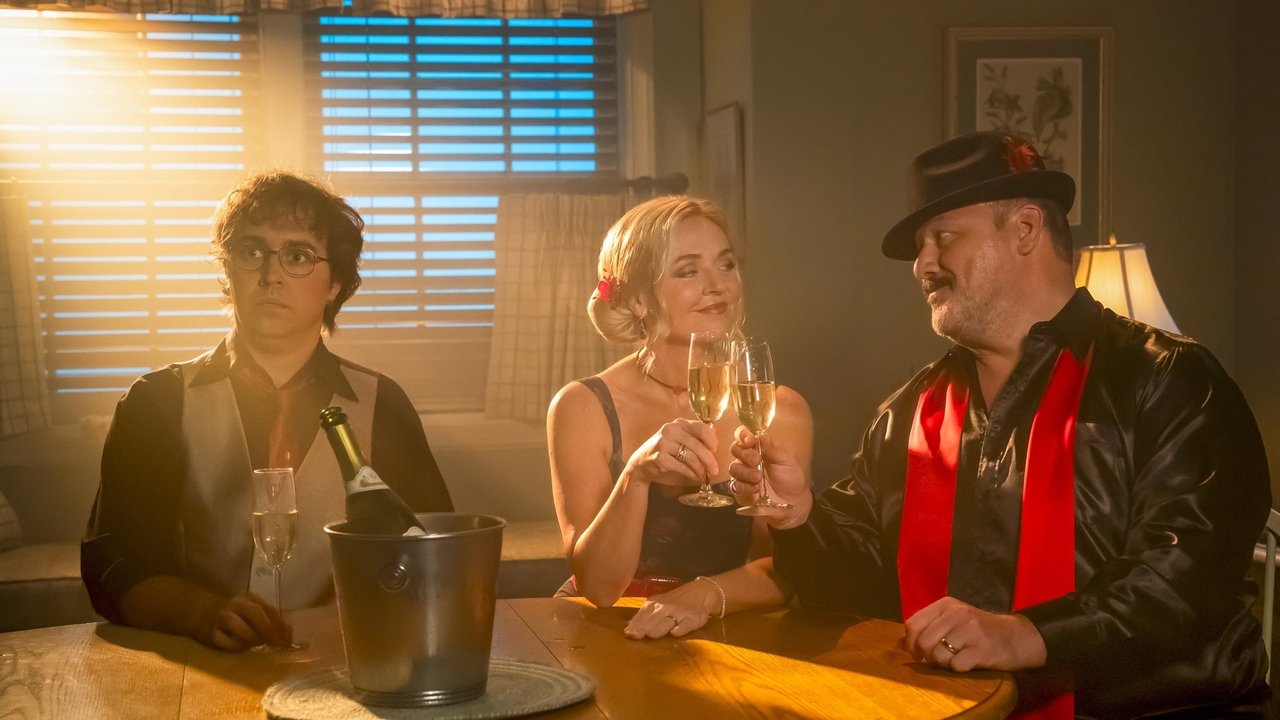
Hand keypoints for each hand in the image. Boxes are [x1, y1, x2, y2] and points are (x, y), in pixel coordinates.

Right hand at [201, 591, 292, 651]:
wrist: (200, 612)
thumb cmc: (234, 614)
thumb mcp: (251, 610)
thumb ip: (269, 619)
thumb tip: (289, 633)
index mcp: (248, 598)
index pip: (268, 608)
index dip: (280, 624)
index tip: (289, 638)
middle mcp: (234, 604)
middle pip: (254, 613)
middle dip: (268, 630)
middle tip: (278, 644)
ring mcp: (221, 618)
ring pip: (238, 626)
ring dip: (252, 638)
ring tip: (260, 645)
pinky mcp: (210, 634)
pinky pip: (226, 642)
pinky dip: (237, 647)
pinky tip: (244, 648)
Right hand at [623, 419, 718, 487]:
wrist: (641, 463)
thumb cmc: (665, 451)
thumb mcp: (680, 439)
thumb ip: (696, 436)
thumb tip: (715, 435)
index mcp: (678, 423)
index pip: (701, 427)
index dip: (711, 440)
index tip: (715, 450)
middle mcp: (671, 430)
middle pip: (697, 445)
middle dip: (709, 460)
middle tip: (715, 470)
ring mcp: (664, 443)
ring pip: (691, 457)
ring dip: (700, 469)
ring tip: (704, 476)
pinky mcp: (660, 458)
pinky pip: (682, 467)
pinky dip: (691, 474)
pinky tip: (694, 477)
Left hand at [623, 581, 719, 639]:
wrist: (701, 592)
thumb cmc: (675, 601)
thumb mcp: (658, 604)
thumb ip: (644, 616)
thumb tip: (626, 627)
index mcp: (654, 604)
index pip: (642, 615)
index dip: (634, 625)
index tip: (627, 634)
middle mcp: (665, 608)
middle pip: (652, 619)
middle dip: (643, 627)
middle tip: (634, 636)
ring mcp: (679, 613)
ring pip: (667, 621)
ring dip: (658, 628)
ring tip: (651, 635)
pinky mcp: (693, 618)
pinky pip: (686, 624)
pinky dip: (681, 628)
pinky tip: (675, 633)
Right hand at [728, 428, 811, 527]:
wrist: (794, 501)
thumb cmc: (792, 477)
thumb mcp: (787, 460)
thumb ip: (773, 448)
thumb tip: (761, 435)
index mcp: (759, 447)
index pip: (744, 435)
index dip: (743, 435)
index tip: (750, 440)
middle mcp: (748, 459)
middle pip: (735, 449)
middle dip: (744, 454)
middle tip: (756, 460)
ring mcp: (743, 475)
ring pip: (733, 468)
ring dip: (745, 472)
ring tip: (758, 477)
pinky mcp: (741, 490)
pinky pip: (735, 486)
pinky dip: (745, 486)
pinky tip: (756, 489)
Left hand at [901, 596, 1046, 671]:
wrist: (1016, 636)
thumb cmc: (978, 630)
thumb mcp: (952, 621)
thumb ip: (927, 628)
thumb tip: (900, 644)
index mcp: (946, 604)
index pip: (913, 624)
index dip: (910, 643)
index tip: (917, 653)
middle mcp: (957, 614)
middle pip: (923, 642)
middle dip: (926, 656)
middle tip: (937, 659)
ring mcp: (971, 631)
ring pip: (938, 655)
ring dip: (943, 664)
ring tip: (955, 659)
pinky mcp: (982, 649)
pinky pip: (956, 666)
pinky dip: (958, 669)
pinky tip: (968, 662)